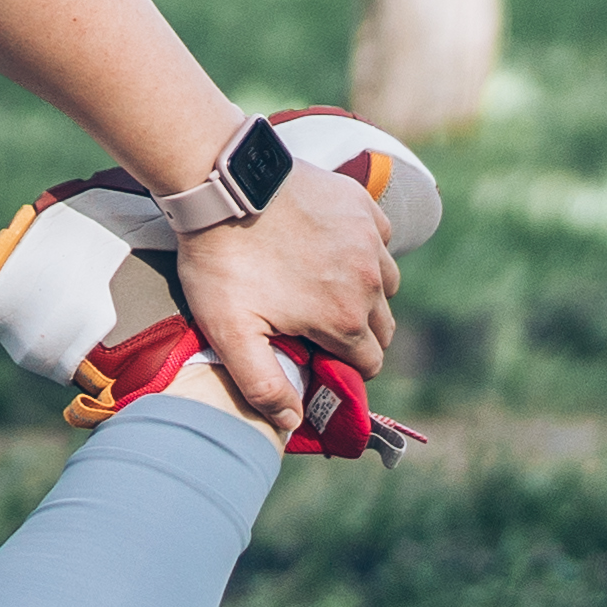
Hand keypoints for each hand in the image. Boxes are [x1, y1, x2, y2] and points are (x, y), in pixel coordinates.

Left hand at [170, 162, 399, 417]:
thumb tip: (290, 421)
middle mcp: (370, 281)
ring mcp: (370, 239)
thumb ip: (262, 384)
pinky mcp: (362, 205)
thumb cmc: (221, 261)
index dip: (344, 367)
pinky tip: (327, 247)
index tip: (317, 356)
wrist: (221, 185)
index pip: (370, 363)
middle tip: (315, 324)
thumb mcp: (229, 332)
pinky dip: (362, 249)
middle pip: (382, 326)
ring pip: (385, 283)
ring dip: (363, 291)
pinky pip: (378, 239)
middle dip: (356, 334)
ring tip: (320, 286)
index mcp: (345, 319)